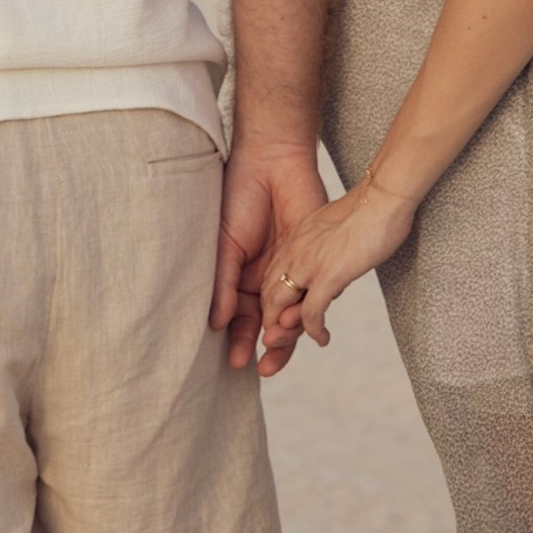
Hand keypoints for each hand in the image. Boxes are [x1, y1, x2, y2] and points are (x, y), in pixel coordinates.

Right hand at [211, 140, 328, 375]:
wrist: (271, 163)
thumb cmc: (238, 198)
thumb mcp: (224, 245)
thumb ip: (222, 284)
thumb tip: (215, 323)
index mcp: (239, 275)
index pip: (239, 316)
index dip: (237, 338)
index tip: (234, 361)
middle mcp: (267, 278)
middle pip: (268, 322)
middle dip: (265, 347)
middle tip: (262, 370)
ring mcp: (293, 271)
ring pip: (293, 314)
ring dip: (286, 335)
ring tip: (276, 350)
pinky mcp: (316, 261)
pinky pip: (314, 293)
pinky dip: (306, 311)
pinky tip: (297, 323)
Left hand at [257, 175, 416, 350]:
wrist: (382, 196)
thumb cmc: (370, 207)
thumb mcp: (336, 227)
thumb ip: (328, 243)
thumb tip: (338, 254)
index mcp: (296, 239)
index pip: (272, 275)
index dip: (272, 300)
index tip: (280, 317)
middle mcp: (295, 252)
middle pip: (269, 294)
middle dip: (268, 322)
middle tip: (274, 342)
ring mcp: (309, 264)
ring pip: (280, 308)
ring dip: (282, 334)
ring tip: (286, 348)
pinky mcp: (328, 275)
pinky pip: (310, 313)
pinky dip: (313, 331)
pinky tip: (322, 339)